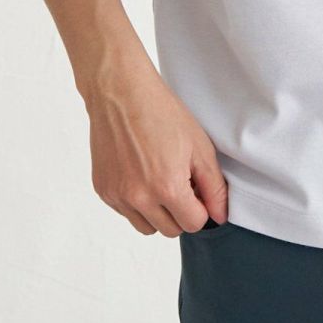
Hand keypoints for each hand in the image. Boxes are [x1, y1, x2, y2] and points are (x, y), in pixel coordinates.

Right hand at [83, 57, 228, 235]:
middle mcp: (139, 198)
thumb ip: (214, 187)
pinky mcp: (103, 190)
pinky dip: (136, 202)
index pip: (193, 224)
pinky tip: (140, 172)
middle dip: (180, 212)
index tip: (197, 188)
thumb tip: (219, 217)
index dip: (201, 207)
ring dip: (157, 212)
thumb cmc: (162, 113)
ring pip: (146, 226)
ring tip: (159, 178)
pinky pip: (126, 212)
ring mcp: (117, 196)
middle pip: (170, 230)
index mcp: (167, 187)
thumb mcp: (199, 146)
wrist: (120, 92)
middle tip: (180, 180)